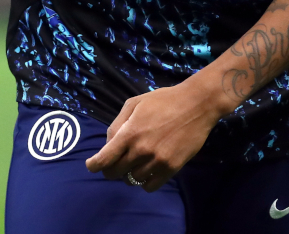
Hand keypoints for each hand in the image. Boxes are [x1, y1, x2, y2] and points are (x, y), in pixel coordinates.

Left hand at [84, 82, 223, 191]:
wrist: (196, 104)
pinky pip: (150, 186)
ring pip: (132, 180)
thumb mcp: (134, 103)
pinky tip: (147, 171)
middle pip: (115, 173)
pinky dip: (144, 182)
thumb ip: (117, 124)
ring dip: (128, 174)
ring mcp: (157, 161)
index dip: (93, 165)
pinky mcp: (172, 168)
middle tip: (114, 162)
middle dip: (110, 169)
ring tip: (134, 163)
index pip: (104, 159)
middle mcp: (141, 150)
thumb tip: (109, 144)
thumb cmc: (163, 100)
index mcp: (129, 133)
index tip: (92, 165)